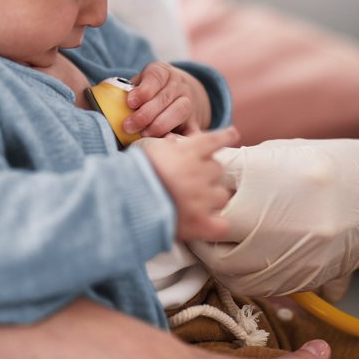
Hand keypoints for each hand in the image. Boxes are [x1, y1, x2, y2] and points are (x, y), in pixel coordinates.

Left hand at [124, 61, 209, 136]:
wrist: (180, 92)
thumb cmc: (150, 90)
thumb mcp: (140, 83)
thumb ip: (129, 91)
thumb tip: (109, 108)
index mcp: (163, 72)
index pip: (155, 77)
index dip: (143, 91)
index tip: (130, 103)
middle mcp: (179, 85)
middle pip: (164, 98)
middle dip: (145, 114)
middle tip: (128, 126)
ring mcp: (189, 102)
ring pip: (180, 111)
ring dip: (160, 124)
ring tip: (144, 135)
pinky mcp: (195, 120)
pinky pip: (193, 130)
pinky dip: (185, 138)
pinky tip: (169, 144)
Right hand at [138, 127, 236, 241]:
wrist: (125, 201)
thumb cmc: (135, 173)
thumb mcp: (150, 150)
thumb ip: (167, 146)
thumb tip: (175, 142)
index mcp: (188, 153)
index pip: (214, 140)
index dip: (225, 136)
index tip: (233, 133)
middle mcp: (199, 173)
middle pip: (218, 169)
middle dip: (208, 174)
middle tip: (191, 180)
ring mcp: (201, 199)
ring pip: (222, 196)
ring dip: (212, 198)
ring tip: (195, 203)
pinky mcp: (200, 223)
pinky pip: (221, 225)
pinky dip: (216, 225)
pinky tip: (208, 224)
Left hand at [190, 133, 358, 296]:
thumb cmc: (333, 166)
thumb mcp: (285, 153)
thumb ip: (242, 167)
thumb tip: (202, 175)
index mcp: (273, 180)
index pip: (214, 197)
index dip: (197, 197)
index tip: (190, 194)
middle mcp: (283, 222)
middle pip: (216, 239)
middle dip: (200, 233)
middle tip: (195, 224)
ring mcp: (295, 255)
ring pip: (232, 270)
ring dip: (215, 259)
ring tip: (213, 244)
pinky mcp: (304, 279)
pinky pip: (258, 286)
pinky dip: (240, 275)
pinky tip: (238, 260)